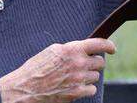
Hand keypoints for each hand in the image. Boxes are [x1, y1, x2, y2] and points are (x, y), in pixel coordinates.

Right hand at [0, 38, 115, 102]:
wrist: (24, 89)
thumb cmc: (35, 69)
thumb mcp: (52, 51)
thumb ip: (70, 49)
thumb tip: (83, 49)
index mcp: (72, 49)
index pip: (99, 43)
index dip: (109, 45)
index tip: (112, 49)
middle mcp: (78, 63)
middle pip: (100, 62)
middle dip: (94, 63)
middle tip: (83, 66)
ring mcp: (78, 79)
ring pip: (95, 76)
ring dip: (88, 76)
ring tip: (74, 77)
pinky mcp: (76, 93)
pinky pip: (92, 89)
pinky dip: (86, 89)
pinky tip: (75, 87)